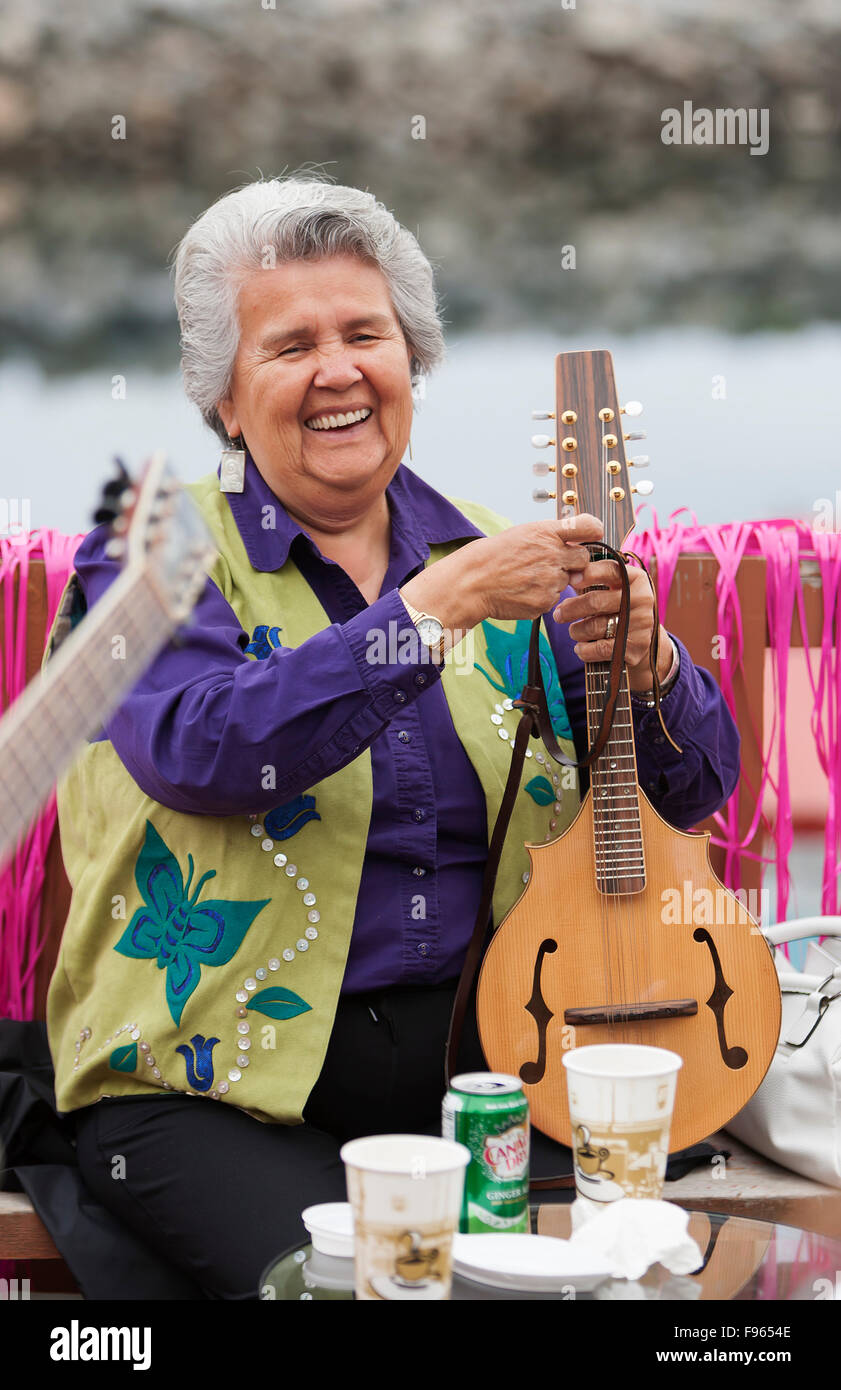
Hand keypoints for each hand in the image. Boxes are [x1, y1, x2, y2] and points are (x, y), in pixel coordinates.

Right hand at [400, 513, 605, 633]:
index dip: (594, 531)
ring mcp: (550, 580)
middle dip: (573, 563)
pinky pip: (553, 599)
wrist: (472, 582)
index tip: (593, 535)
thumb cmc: (495, 556)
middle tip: (550, 564)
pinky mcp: (545, 602)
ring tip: (527, 578)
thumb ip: (552, 536)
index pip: (589, 526)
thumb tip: (576, 542)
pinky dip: (542, 596)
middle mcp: (553, 555)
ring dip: (553, 581)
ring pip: (567, 581)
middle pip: (584, 559)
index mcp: (547, 532)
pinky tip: (523, 591)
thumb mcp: (523, 533)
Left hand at [553, 558, 674, 689]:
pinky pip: (600, 649)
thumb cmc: (618, 609)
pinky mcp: (637, 646)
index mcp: (636, 578)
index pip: (609, 570)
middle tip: (558, 614)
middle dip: (570, 609)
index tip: (570, 580)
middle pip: (595, 601)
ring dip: (576, 631)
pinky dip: (584, 650)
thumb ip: (592, 579)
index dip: (588, 574)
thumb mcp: (612, 589)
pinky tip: (581, 647)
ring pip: (594, 627)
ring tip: (574, 631)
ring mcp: (641, 623)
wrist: (644, 640)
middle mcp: (642, 598)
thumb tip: (566, 574)